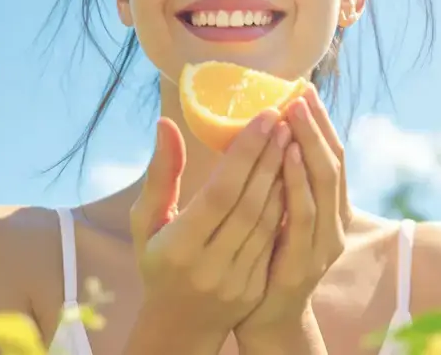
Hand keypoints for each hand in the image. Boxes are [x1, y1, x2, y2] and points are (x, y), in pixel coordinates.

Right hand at [129, 110, 289, 338]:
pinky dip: (286, 206)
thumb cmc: (158, 261)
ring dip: (284, 178)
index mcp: (178, 247)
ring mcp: (236, 281)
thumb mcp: (147, 220)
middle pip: (249, 204)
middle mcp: (209, 266)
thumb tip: (166, 124)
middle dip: (270, 158)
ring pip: (268, 222)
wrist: (179, 323)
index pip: (220, 193)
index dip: (245, 154)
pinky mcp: (255, 288)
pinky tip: (293, 177)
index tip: (265, 117)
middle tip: (285, 119)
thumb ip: (160, 173)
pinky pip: (276, 240)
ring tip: (293, 140)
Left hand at [236, 85, 350, 340]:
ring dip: (309, 144)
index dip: (320, 122)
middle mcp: (335, 221)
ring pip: (324, 183)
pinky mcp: (306, 260)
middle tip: (300, 92)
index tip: (304, 88)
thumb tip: (269, 132)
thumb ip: (280, 177)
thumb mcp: (277, 213)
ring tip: (294, 112)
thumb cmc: (266, 259)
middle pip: (333, 162)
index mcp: (329, 207)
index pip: (332, 154)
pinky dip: (298, 181)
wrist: (265, 317)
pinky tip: (285, 156)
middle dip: (317, 125)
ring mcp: (324, 242)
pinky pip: (304, 214)